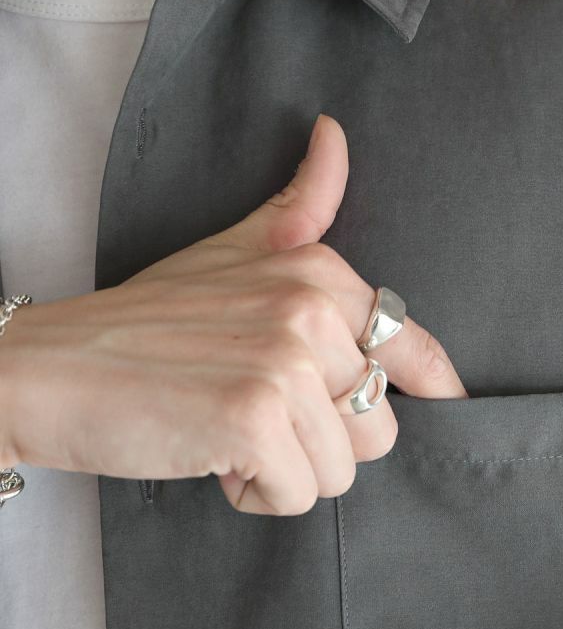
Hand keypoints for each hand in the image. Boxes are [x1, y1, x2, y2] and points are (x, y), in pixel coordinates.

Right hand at [0, 113, 466, 514]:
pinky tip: (214, 457)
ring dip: (286, 472)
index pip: (414, 348)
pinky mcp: (253, 420)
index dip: (434, 390)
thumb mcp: (230, 250)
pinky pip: (298, 496)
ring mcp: (284, 364)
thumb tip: (333, 132)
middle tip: (258, 415)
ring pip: (342, 471)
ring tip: (229, 433)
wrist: (51, 368)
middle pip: (379, 428)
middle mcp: (311, 311)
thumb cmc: (146, 322)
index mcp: (319, 273)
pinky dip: (255, 496)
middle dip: (323, 442)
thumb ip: (298, 207)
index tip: (446, 407)